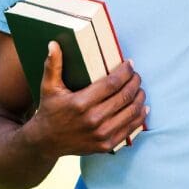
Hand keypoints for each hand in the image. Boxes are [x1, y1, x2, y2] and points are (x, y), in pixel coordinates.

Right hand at [26, 41, 147, 156]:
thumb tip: (54, 44)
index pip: (112, 84)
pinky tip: (143, 107)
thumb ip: (53, 65)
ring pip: (131, 112)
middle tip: (137, 75)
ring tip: (140, 88)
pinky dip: (140, 117)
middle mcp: (93, 120)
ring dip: (140, 97)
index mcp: (80, 103)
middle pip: (125, 96)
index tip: (130, 63)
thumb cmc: (49, 111)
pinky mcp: (106, 145)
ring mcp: (101, 134)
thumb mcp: (48, 87)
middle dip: (135, 82)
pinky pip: (130, 129)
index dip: (125, 72)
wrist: (45, 143)